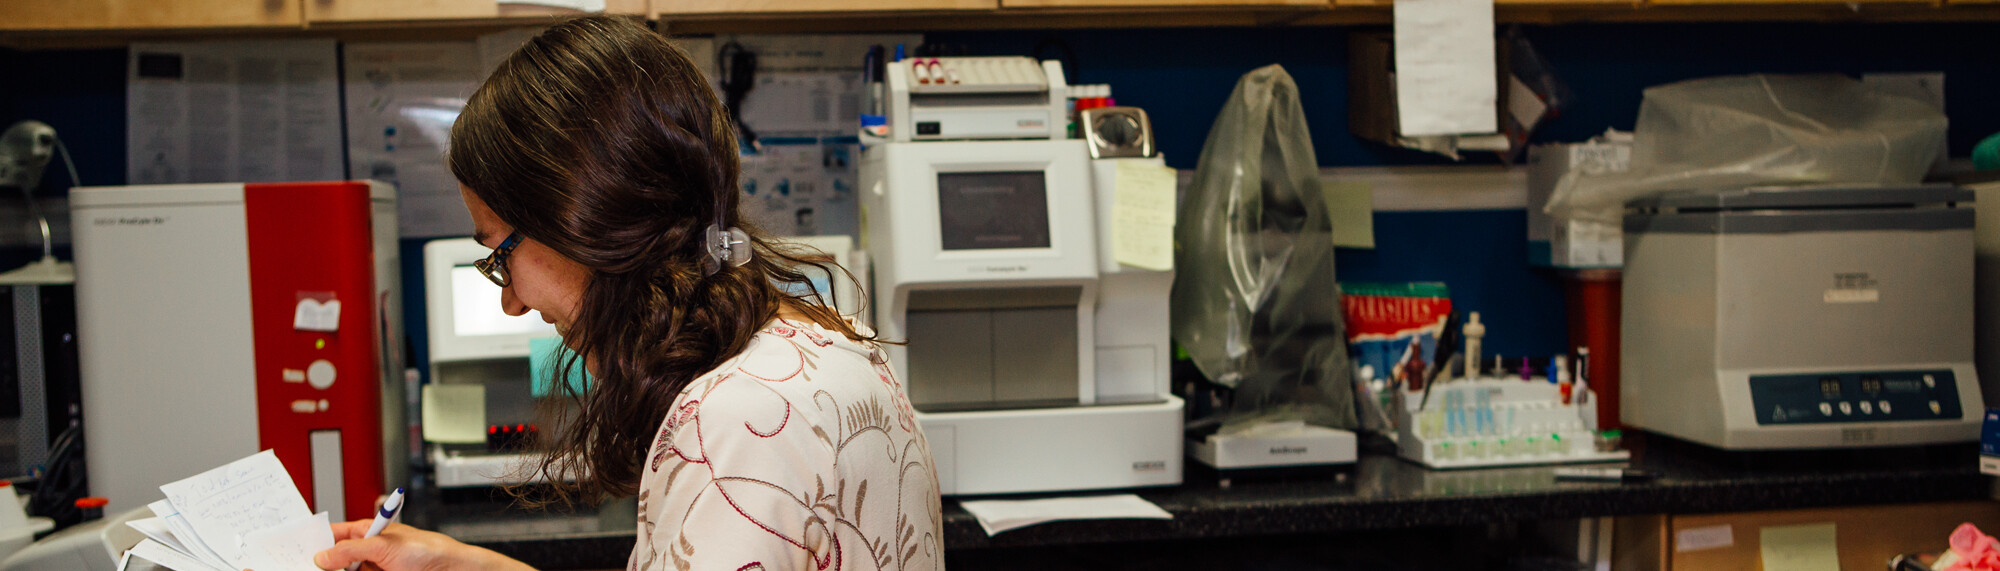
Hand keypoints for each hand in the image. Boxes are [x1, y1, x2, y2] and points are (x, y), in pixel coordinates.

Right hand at [314, 520, 535, 570]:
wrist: (450, 569)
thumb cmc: (427, 549)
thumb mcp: (385, 546)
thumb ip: (351, 550)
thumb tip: (323, 556)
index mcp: (367, 532)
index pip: (332, 533)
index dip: (314, 539)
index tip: (295, 548)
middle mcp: (367, 550)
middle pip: (333, 558)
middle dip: (319, 563)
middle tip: (300, 567)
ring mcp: (372, 569)